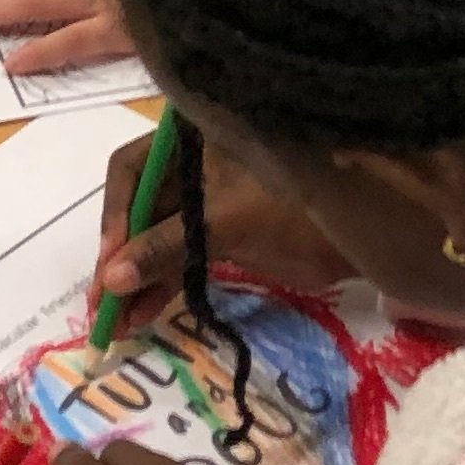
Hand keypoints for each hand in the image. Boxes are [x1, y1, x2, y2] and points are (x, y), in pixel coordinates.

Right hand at [91, 126, 352, 341]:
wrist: (364, 231)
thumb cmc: (296, 205)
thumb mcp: (227, 221)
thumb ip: (168, 245)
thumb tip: (110, 277)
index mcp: (191, 139)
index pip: (130, 169)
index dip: (115, 216)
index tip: (109, 265)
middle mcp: (191, 164)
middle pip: (139, 208)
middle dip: (119, 258)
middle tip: (100, 308)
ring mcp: (206, 201)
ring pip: (155, 238)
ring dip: (135, 280)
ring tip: (116, 325)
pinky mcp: (221, 234)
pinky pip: (178, 257)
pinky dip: (160, 285)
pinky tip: (142, 316)